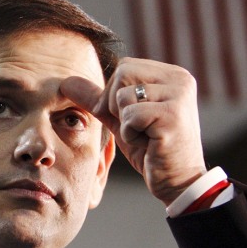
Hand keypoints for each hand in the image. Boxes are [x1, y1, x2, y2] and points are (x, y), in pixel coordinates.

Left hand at [62, 58, 206, 205]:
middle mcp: (180, 79)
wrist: (178, 181)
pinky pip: (131, 116)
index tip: (131, 117)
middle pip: (122, 73)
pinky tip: (149, 143)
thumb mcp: (121, 119)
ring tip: (145, 136)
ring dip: (125, 123)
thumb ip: (98, 99)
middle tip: (137, 127)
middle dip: (117, 105)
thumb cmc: (151, 150)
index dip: (114, 93)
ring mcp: (179, 96)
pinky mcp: (173, 115)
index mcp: (172, 75)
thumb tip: (66, 81)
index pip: (125, 66)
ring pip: (123, 96)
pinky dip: (131, 134)